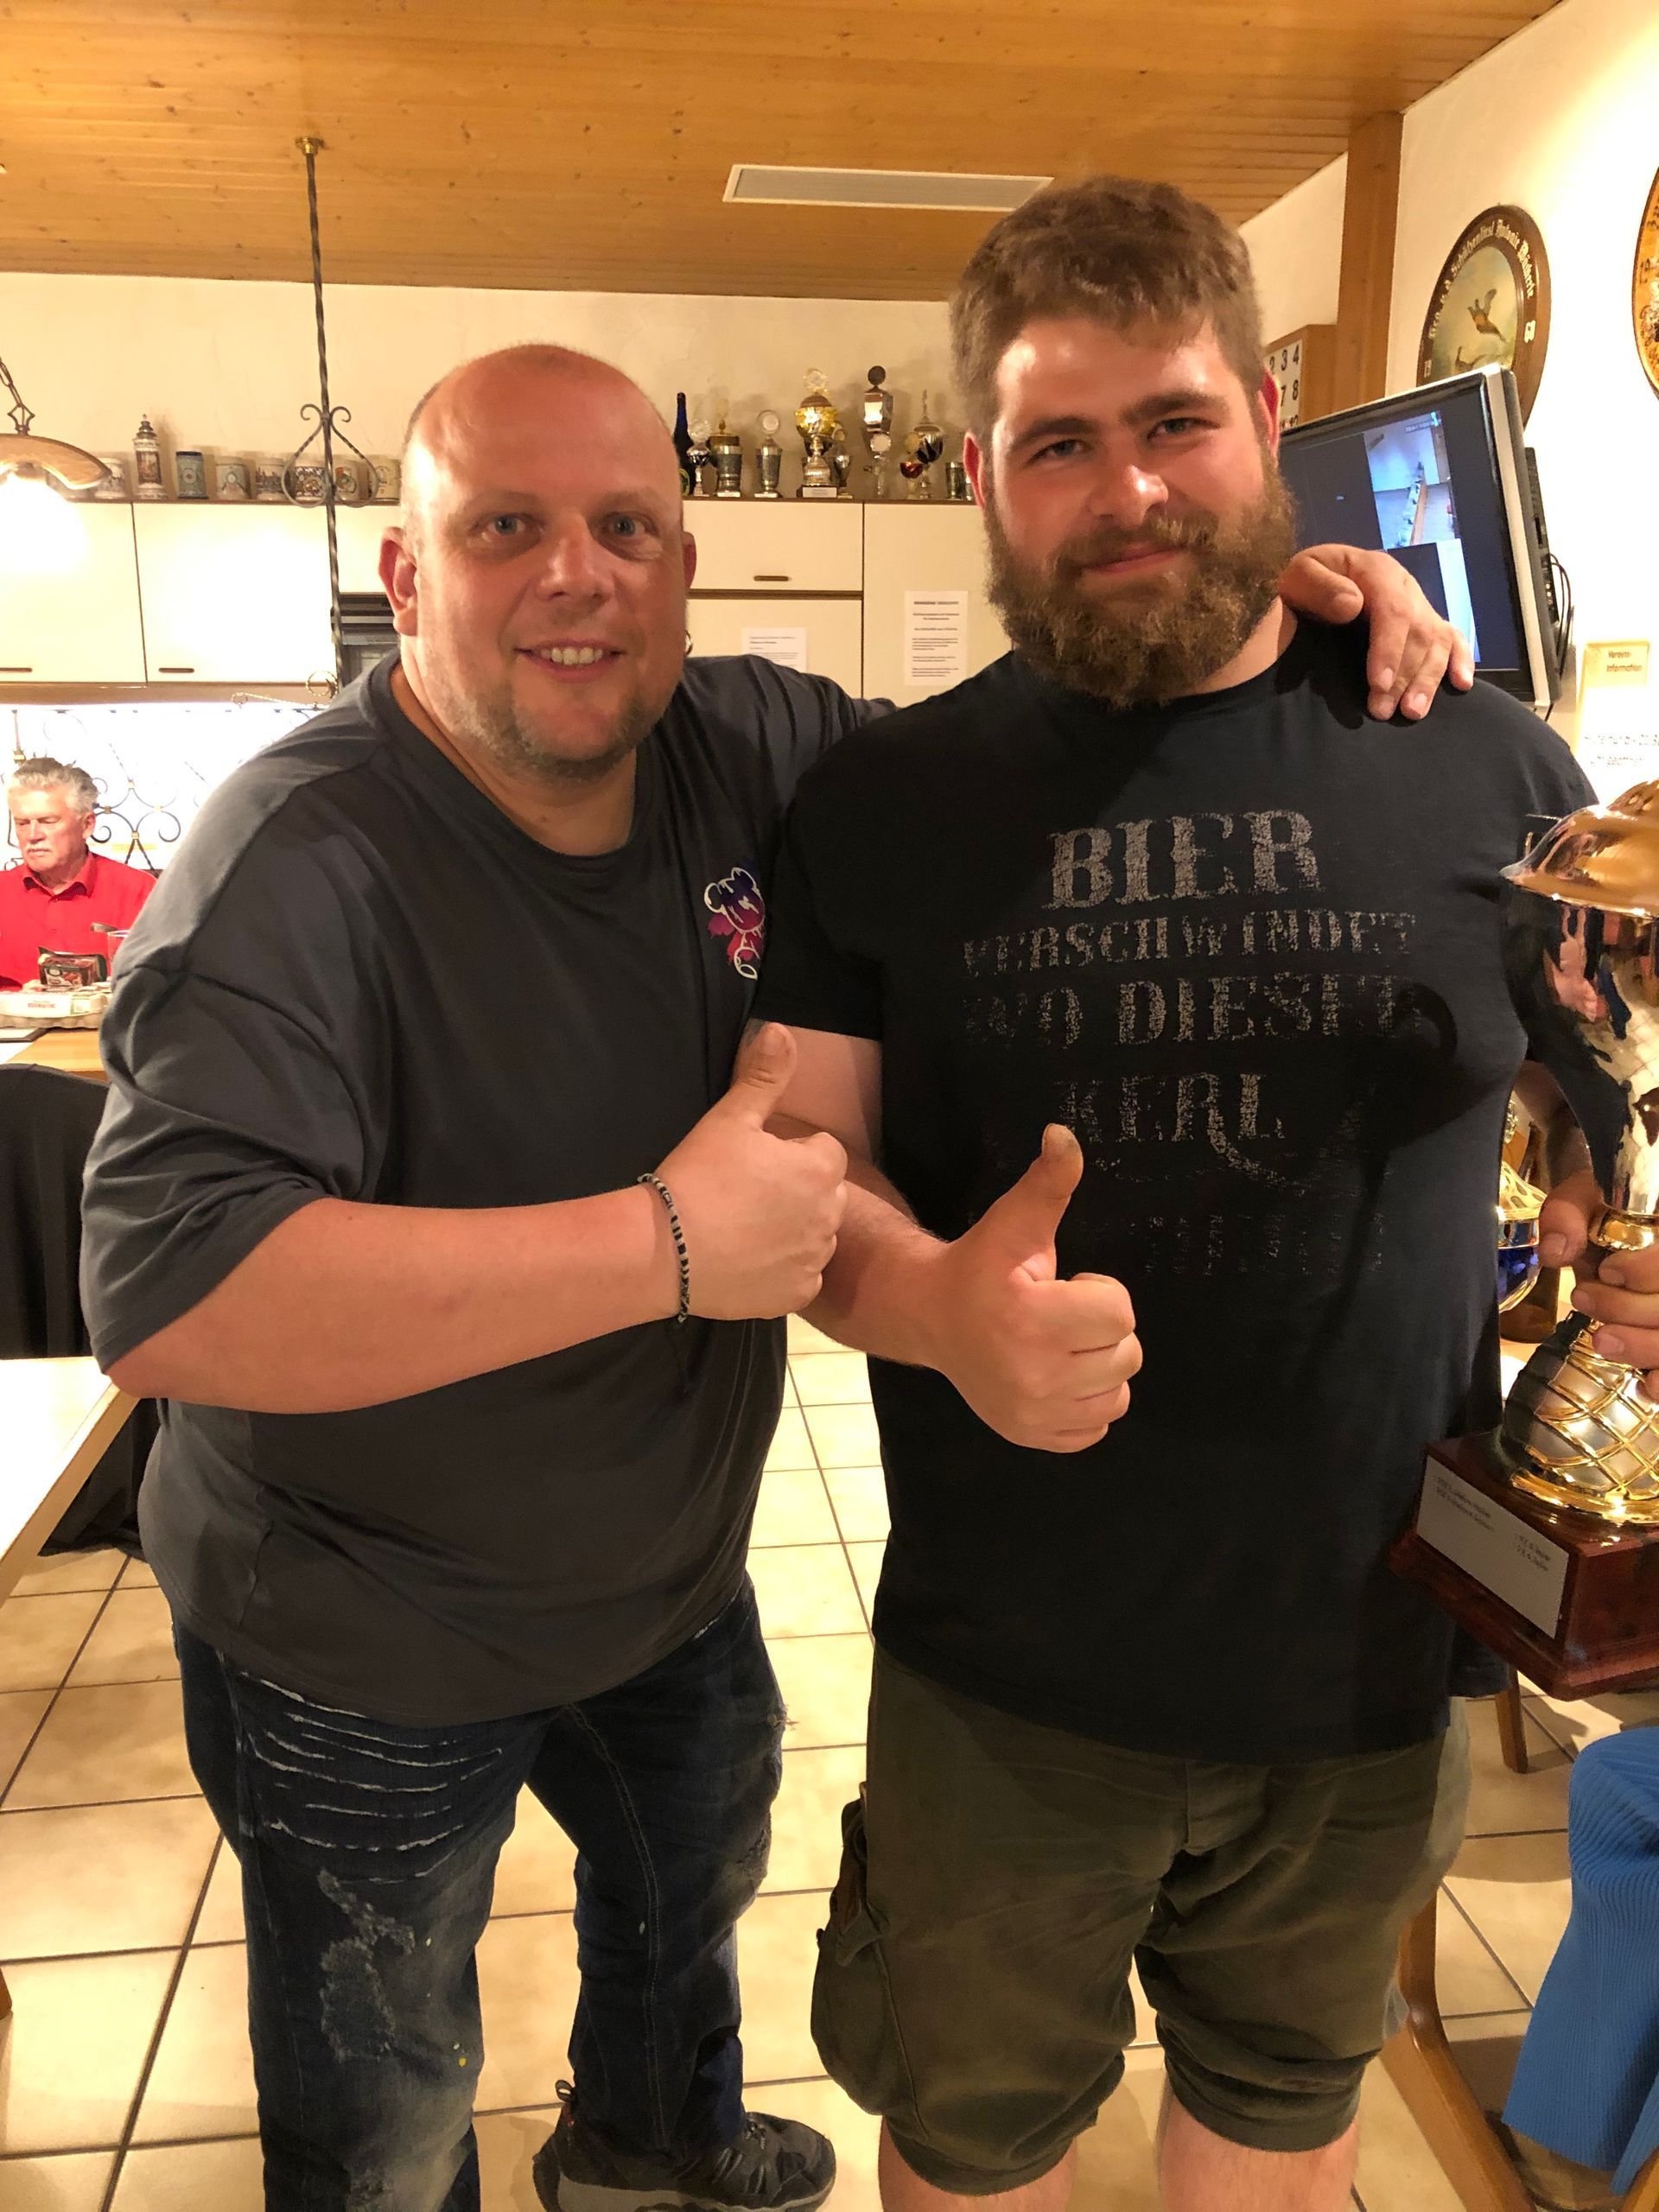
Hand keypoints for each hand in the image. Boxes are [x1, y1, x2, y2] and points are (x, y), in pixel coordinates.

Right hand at [657, 1025, 847, 1319]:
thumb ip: (764, 1076)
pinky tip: (748, 1262)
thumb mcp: (730, 1118)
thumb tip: (783, 1031)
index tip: (753, 1162)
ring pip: (815, 1237)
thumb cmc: (698, 1176)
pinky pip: (801, 1277)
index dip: (789, 1154)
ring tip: (744, 1229)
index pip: (823, 1151)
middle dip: (796, 1191)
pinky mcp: (795, 1296)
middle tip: (745, 1196)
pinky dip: (782, 1271)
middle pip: (823, 1194)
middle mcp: (828, 1216)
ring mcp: (813, 1260)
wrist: (666, 1251)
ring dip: (792, 1231)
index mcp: (819, 1169)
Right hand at [922, 1125, 1140, 1452]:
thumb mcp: (1014, 1222)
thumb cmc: (980, 1266)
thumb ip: (1049, 1181)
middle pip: (1127, 1353)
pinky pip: (1099, 1426)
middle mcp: (1033, 1376)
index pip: (1119, 1312)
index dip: (1100, 1290)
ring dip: (1101, 1366)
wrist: (930, 1319)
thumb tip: (1065, 1134)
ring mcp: (1033, 1413)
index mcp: (1030, 1320)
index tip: (1064, 1284)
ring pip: (1119, 1392)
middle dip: (1103, 1328)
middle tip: (1063, 1314)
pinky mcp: (1034, 1436)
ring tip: (1063, 1344)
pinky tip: (1057, 1374)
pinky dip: (1088, 1401)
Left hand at [1279, 544, 1475, 720]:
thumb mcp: (1300, 576)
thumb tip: (1352, 605)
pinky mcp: (1427, 620)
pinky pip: (1452, 638)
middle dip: (1405, 674)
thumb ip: (1320, 587)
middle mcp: (1404, 586)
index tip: (1379, 684)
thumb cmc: (1305, 584)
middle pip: (1419, 631)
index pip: (1394, 611)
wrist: (1315, 581)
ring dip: (1428, 679)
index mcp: (1376, 570)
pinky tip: (1461, 685)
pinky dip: (1461, 661)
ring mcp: (1419, 603)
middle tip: (1383, 711)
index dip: (1390, 649)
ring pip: (1437, 640)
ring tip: (1412, 712)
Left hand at [1542, 1168, 1658, 1396]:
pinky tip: (1647, 1384)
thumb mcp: (1584, 1198)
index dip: (1645, 1270)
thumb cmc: (1605, 1210)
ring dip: (1641, 1346)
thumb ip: (1567, 1213)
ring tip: (1601, 1340)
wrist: (1617, 1226)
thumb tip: (1554, 1251)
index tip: (1607, 1270)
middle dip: (1628, 1309)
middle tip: (1583, 1298)